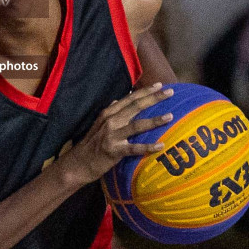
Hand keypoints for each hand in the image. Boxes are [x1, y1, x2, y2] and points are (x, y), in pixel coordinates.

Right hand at [57, 83, 175, 186]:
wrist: (78, 163)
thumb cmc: (91, 144)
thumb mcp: (98, 124)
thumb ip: (109, 112)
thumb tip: (116, 101)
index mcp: (108, 113)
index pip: (130, 98)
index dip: (145, 91)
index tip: (160, 85)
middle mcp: (111, 121)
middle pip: (136, 106)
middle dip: (154, 98)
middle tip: (170, 92)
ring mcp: (112, 135)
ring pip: (137, 125)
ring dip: (154, 120)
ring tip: (170, 116)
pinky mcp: (114, 150)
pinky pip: (134, 148)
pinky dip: (148, 147)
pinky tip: (160, 146)